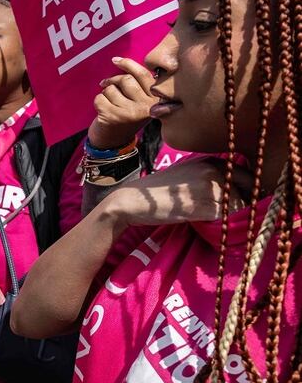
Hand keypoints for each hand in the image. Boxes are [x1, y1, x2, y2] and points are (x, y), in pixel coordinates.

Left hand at [89, 57, 155, 149]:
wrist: (113, 144)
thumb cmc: (125, 117)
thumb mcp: (138, 101)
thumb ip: (138, 84)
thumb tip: (118, 60)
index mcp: (156, 100)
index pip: (143, 75)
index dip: (128, 65)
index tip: (115, 60)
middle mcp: (147, 107)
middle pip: (126, 80)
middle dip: (112, 81)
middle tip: (105, 85)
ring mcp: (131, 113)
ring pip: (111, 89)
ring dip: (105, 94)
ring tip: (109, 105)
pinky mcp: (114, 117)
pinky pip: (100, 98)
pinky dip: (97, 102)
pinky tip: (103, 112)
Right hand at [103, 159, 249, 228]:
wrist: (134, 200)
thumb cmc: (158, 190)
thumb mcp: (188, 173)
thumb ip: (211, 177)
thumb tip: (236, 192)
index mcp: (212, 160)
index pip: (247, 174)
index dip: (248, 189)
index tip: (243, 201)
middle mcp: (216, 170)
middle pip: (248, 190)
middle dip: (246, 202)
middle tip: (234, 212)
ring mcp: (212, 188)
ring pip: (240, 206)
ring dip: (232, 215)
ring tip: (216, 218)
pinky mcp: (206, 206)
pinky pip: (226, 217)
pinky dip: (221, 222)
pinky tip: (207, 222)